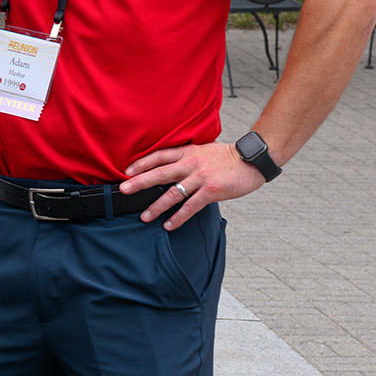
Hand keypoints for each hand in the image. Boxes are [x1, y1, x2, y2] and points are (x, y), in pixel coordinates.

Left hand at [120, 141, 266, 228]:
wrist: (252, 159)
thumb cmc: (228, 157)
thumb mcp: (204, 150)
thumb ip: (187, 156)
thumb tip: (171, 165)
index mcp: (188, 152)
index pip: (159, 156)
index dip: (142, 163)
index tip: (127, 171)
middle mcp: (191, 163)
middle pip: (159, 173)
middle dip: (139, 182)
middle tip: (123, 190)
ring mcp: (201, 177)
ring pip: (172, 193)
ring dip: (156, 206)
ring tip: (144, 216)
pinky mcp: (211, 190)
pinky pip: (190, 206)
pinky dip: (178, 217)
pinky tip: (169, 225)